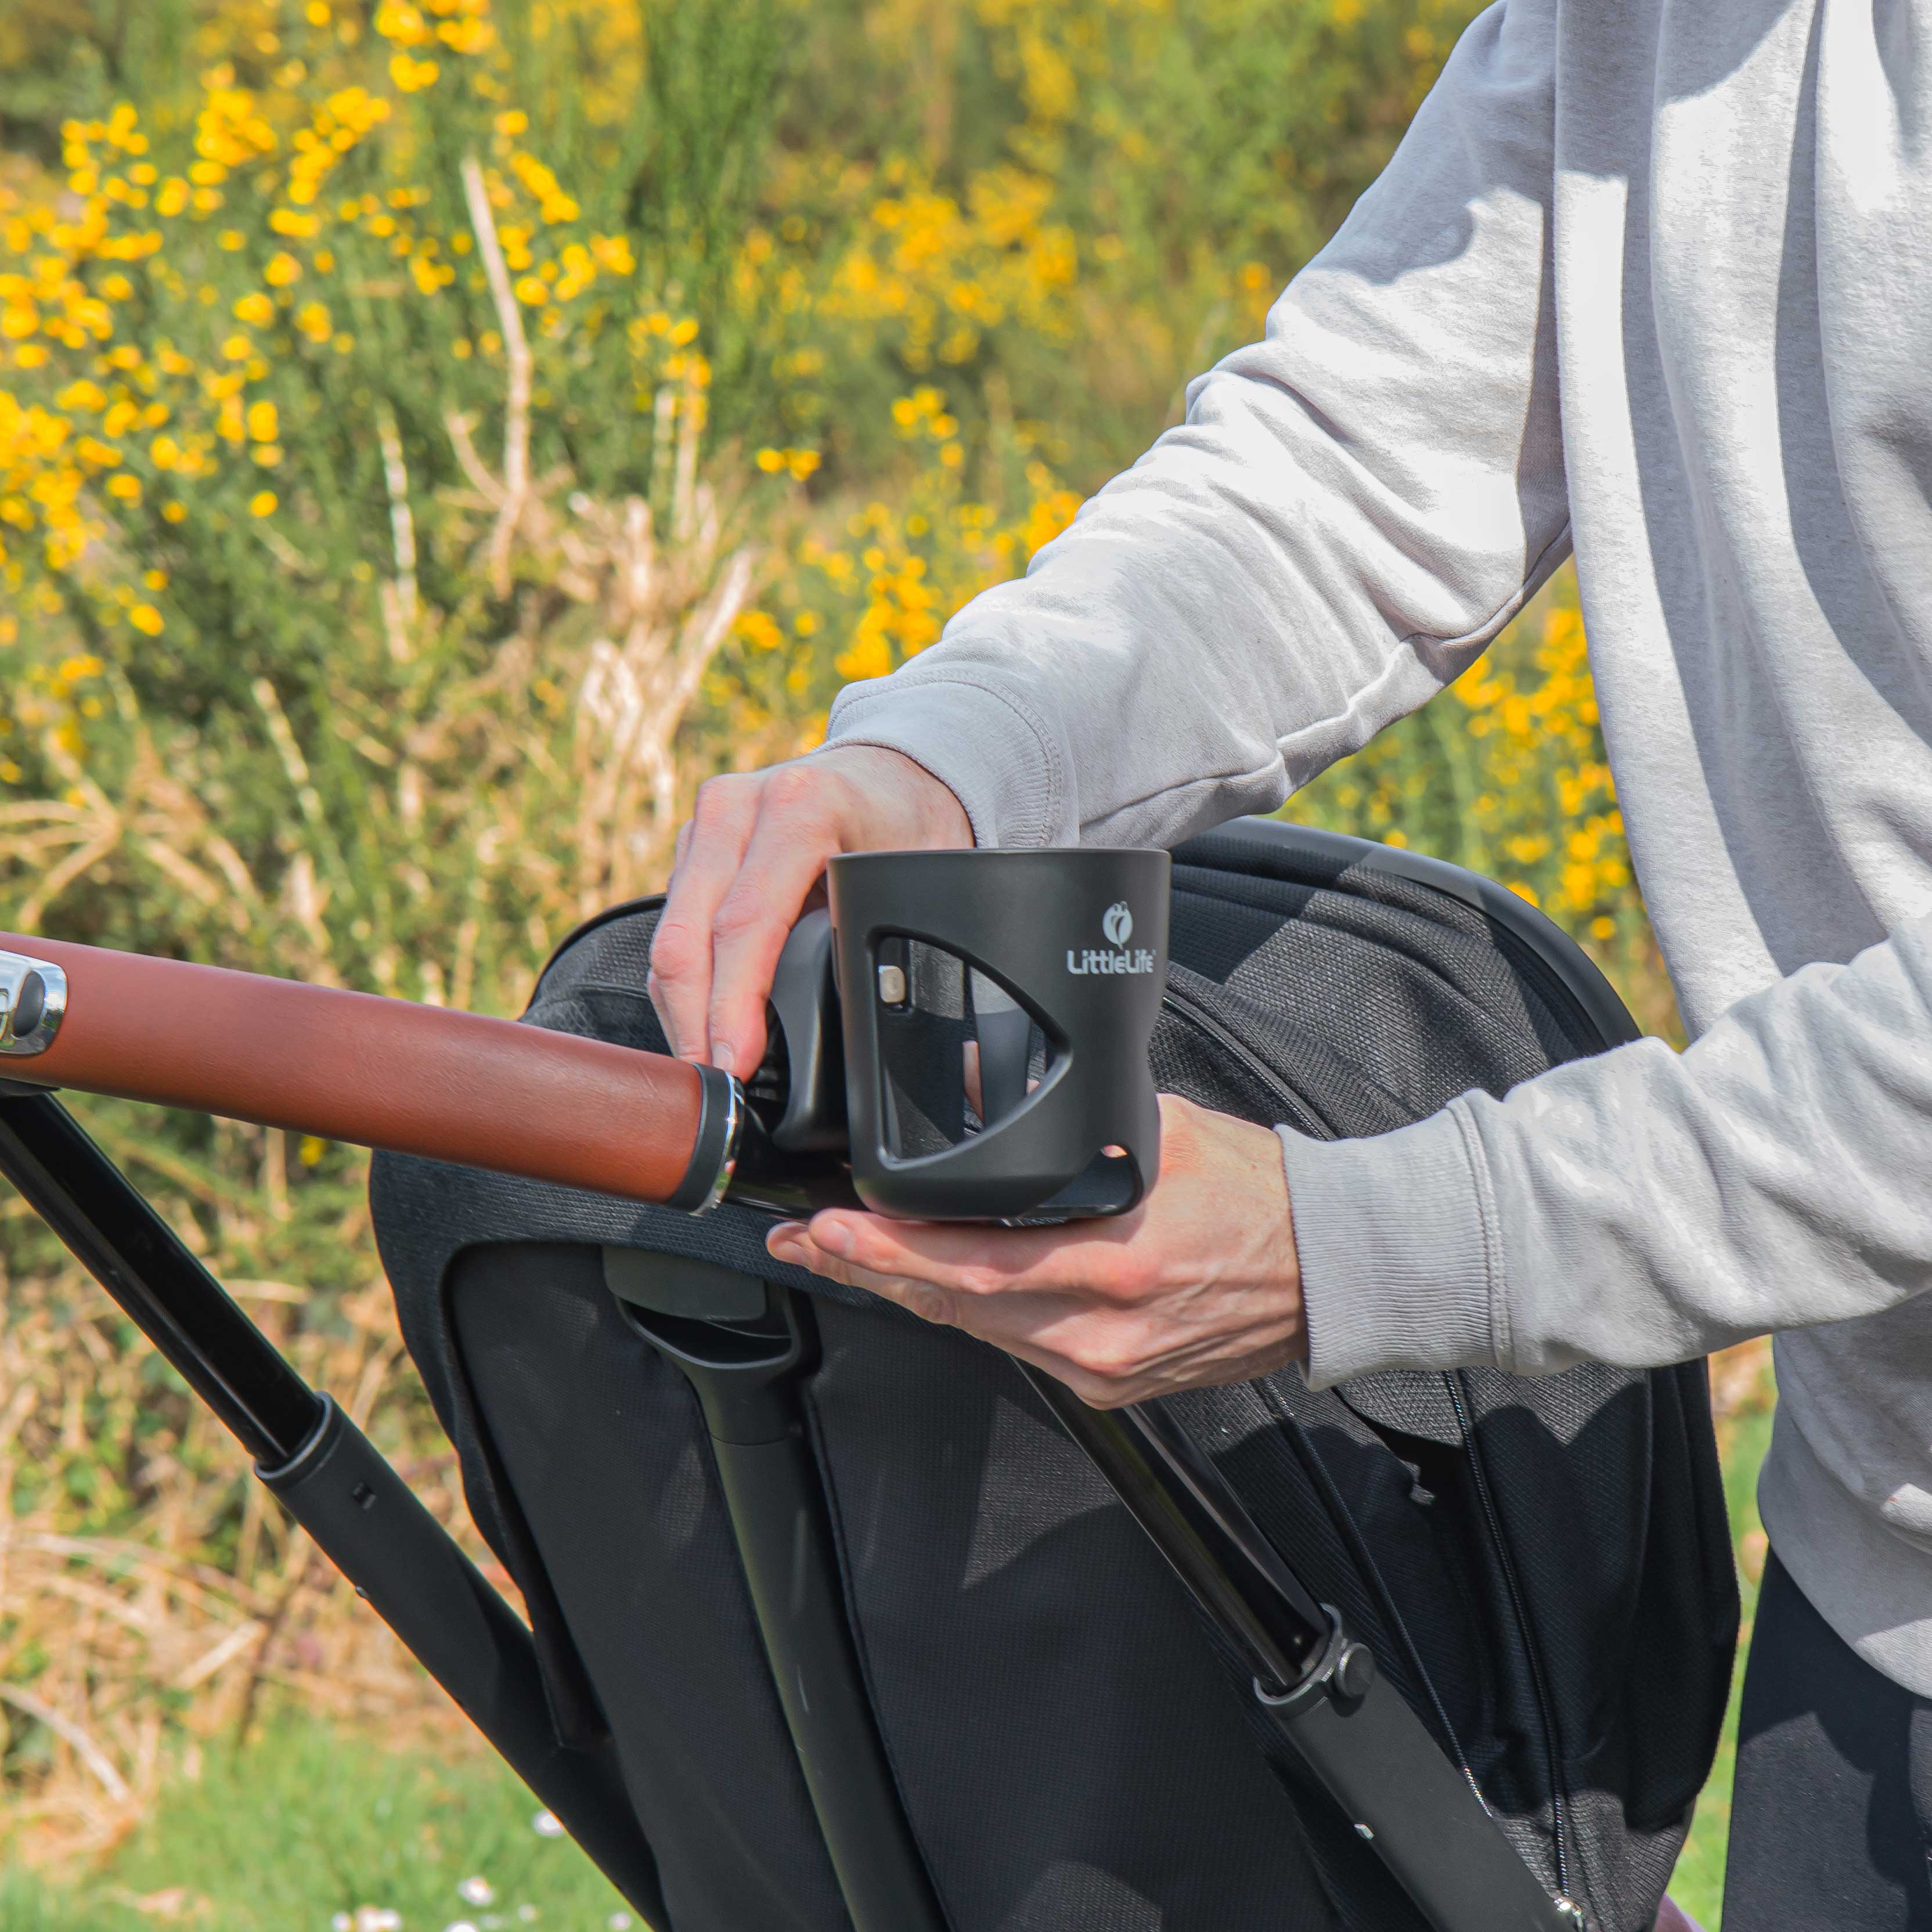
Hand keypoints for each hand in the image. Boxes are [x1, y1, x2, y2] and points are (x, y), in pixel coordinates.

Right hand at [649, 744, 970, 1077]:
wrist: (893, 768)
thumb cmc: (912, 823)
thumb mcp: (924, 874)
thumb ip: (906, 941)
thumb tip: (917, 1037)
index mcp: (801, 807)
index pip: (746, 922)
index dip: (733, 1003)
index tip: (735, 1063)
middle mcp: (741, 806)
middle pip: (689, 935)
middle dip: (694, 1022)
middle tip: (712, 1086)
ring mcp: (709, 820)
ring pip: (670, 935)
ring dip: (681, 1009)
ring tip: (705, 1070)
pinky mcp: (694, 842)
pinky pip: (672, 924)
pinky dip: (682, 983)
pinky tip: (702, 1026)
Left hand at [765, 1094, 1304, 1406]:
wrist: (1330, 1268)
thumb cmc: (1256, 1194)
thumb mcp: (1161, 1129)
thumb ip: (1073, 1115)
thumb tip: (990, 1083)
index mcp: (1116, 1266)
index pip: (974, 1267)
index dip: (891, 1255)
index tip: (834, 1230)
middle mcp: (1102, 1333)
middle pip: (957, 1309)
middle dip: (871, 1274)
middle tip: (806, 1241)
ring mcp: (1105, 1369)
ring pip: (977, 1333)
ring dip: (907, 1294)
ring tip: (846, 1259)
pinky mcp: (1111, 1386)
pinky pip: (1016, 1350)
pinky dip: (967, 1315)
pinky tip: (928, 1285)